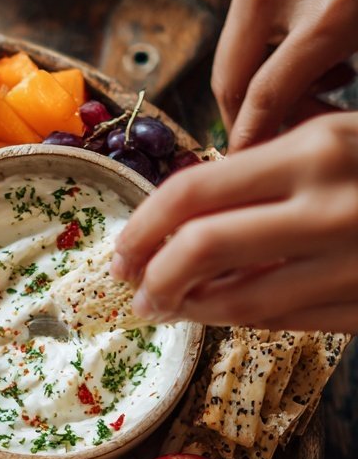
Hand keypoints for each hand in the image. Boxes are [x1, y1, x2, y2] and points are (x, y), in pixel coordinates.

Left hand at [110, 111, 357, 331]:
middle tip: (137, 292)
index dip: (142, 229)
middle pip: (202, 250)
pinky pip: (280, 321)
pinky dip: (240, 317)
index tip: (123, 251)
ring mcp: (349, 264)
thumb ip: (264, 167)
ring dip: (189, 309)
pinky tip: (223, 310)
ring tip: (169, 309)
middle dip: (153, 279)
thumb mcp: (337, 137)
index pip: (193, 192)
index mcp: (312, 152)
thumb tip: (182, 213)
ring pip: (236, 300)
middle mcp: (328, 208)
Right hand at [211, 0, 357, 151]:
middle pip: (234, 77)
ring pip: (243, 55)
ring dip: (271, 84)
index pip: (258, 95)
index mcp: (295, 5)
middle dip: (258, 114)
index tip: (251, 165)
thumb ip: (305, 89)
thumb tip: (262, 140)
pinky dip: (278, 51)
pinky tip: (322, 51)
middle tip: (292, 131)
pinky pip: (256, 25)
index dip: (253, 139)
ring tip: (327, 84)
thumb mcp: (356, 37)